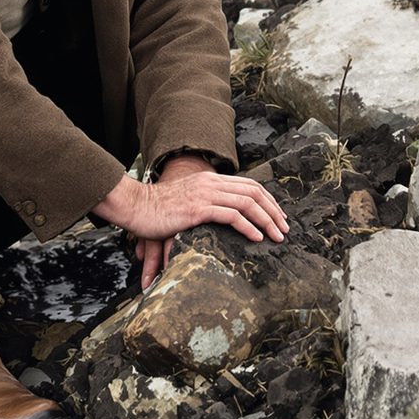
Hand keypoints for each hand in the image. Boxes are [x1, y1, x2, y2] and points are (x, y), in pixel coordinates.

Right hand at [94, 165, 288, 292]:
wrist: (134, 205)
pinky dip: (249, 227)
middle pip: (253, 192)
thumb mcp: (185, 202)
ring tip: (276, 236)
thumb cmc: (156, 209)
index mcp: (209, 179)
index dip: (267, 200)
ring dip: (267, 220)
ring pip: (247, 203)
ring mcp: (204, 194)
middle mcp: (210, 183)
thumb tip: (221, 219)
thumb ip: (203, 206)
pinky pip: (231, 215)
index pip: (248, 185)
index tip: (278, 216)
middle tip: (284, 229)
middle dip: (273, 211)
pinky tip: (257, 238)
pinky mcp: (198, 209)